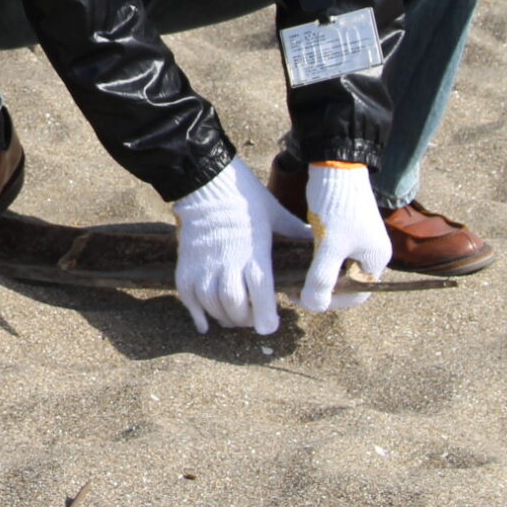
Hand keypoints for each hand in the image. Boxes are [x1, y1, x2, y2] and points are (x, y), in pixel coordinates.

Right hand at [170, 156, 306, 334]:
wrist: (207, 180)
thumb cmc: (246, 198)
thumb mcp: (276, 214)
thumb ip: (296, 232)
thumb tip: (320, 241)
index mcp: (254, 253)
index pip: (260, 294)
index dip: (264, 316)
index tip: (268, 326)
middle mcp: (227, 263)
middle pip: (234, 304)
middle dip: (244, 319)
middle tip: (251, 318)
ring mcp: (204, 264)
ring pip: (211, 304)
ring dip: (223, 317)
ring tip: (232, 318)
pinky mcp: (186, 263)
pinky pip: (188, 296)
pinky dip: (196, 314)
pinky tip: (206, 323)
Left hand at [295, 162, 391, 312]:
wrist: (335, 165)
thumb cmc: (338, 206)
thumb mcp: (329, 246)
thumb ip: (322, 278)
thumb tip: (314, 305)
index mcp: (375, 260)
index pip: (356, 295)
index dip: (330, 301)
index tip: (304, 298)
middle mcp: (370, 252)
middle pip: (344, 282)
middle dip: (320, 288)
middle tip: (294, 288)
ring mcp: (357, 239)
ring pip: (335, 267)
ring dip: (315, 273)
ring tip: (292, 275)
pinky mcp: (343, 228)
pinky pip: (330, 252)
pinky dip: (315, 257)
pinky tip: (296, 258)